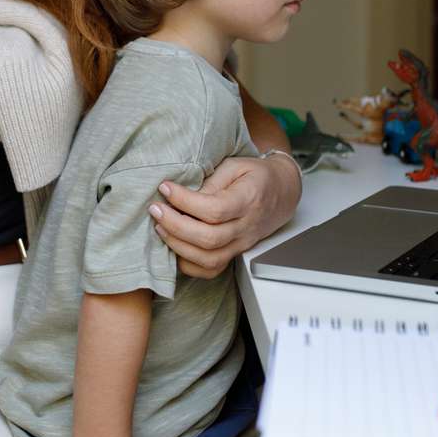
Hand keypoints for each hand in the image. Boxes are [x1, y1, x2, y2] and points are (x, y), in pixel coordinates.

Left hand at [149, 153, 300, 277]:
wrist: (281, 192)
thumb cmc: (256, 176)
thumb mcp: (235, 165)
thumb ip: (210, 180)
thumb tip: (183, 195)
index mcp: (249, 200)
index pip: (215, 209)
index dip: (185, 201)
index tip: (165, 188)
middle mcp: (246, 227)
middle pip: (209, 239)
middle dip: (175, 226)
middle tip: (156, 209)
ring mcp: (241, 244)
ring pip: (209, 260)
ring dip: (178, 246)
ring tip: (160, 227)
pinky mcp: (235, 254)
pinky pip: (211, 271)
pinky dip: (189, 264)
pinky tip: (175, 246)